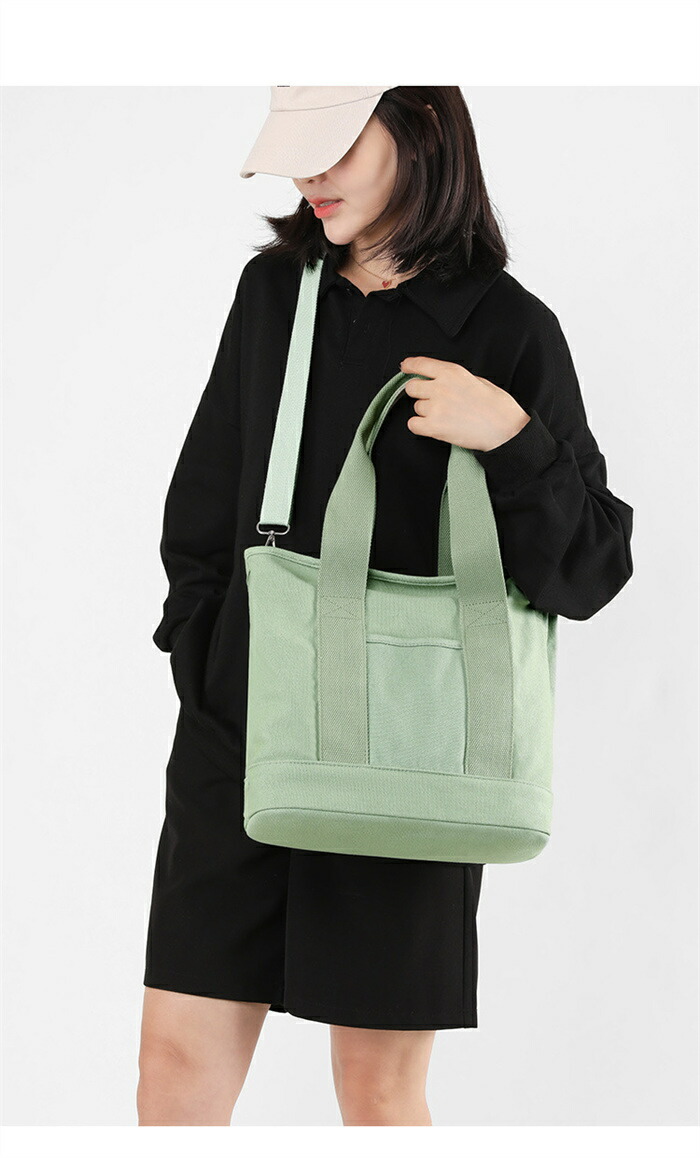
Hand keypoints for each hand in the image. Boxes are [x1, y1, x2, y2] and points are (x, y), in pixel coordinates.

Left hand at [400, 355, 530, 452]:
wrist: (505, 429)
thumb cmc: (497, 406)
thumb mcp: (476, 380)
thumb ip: (454, 378)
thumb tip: (440, 380)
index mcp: (452, 372)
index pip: (420, 364)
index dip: (409, 366)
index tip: (405, 367)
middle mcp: (441, 387)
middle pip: (412, 387)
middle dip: (419, 393)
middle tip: (432, 399)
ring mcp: (436, 407)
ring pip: (416, 407)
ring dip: (425, 412)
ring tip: (445, 416)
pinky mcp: (434, 426)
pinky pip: (413, 425)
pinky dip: (420, 426)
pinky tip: (434, 426)